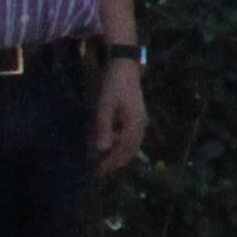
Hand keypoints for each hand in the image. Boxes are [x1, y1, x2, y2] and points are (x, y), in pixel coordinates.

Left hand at [91, 57, 148, 177]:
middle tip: (98, 171)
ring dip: (117, 154)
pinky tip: (106, 144)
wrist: (123, 65)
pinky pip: (128, 137)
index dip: (111, 162)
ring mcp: (139, 121)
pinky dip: (117, 144)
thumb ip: (103, 128)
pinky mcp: (134, 116)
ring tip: (101, 160)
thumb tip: (101, 150)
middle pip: (129, 151)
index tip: (97, 172)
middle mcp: (140, 126)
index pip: (123, 151)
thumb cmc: (113, 85)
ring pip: (129, 145)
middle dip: (115, 162)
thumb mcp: (104, 106)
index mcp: (134, 125)